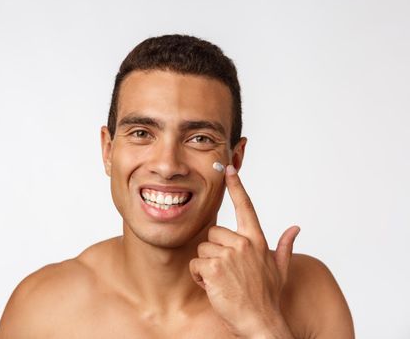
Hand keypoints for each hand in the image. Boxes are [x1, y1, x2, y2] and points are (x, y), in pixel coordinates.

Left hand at [189, 165, 299, 337]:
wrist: (261, 323)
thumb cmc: (268, 298)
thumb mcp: (280, 270)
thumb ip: (284, 246)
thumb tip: (295, 227)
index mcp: (257, 241)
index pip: (246, 207)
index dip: (237, 186)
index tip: (227, 168)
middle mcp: (244, 244)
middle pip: (213, 233)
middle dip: (214, 251)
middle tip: (226, 272)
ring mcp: (229, 255)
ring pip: (202, 250)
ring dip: (206, 266)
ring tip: (222, 281)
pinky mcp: (214, 268)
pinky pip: (196, 265)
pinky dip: (199, 277)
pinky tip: (214, 287)